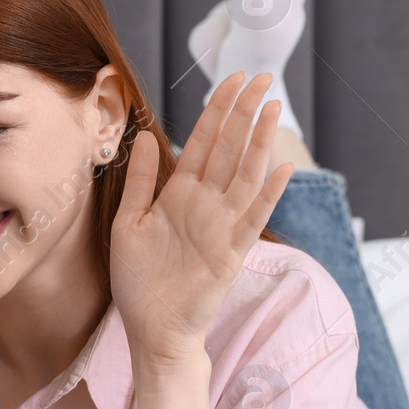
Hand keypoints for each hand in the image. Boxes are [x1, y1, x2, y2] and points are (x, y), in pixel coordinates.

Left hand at [109, 72, 293, 371]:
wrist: (151, 331)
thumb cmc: (139, 281)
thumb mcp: (129, 222)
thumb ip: (141, 180)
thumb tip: (144, 134)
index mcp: (179, 194)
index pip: (202, 141)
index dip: (218, 109)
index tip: (233, 78)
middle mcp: (205, 205)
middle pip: (228, 148)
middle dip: (244, 112)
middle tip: (263, 77)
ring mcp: (221, 227)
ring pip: (244, 174)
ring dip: (259, 141)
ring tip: (272, 108)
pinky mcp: (230, 254)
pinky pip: (252, 219)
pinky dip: (267, 195)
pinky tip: (280, 169)